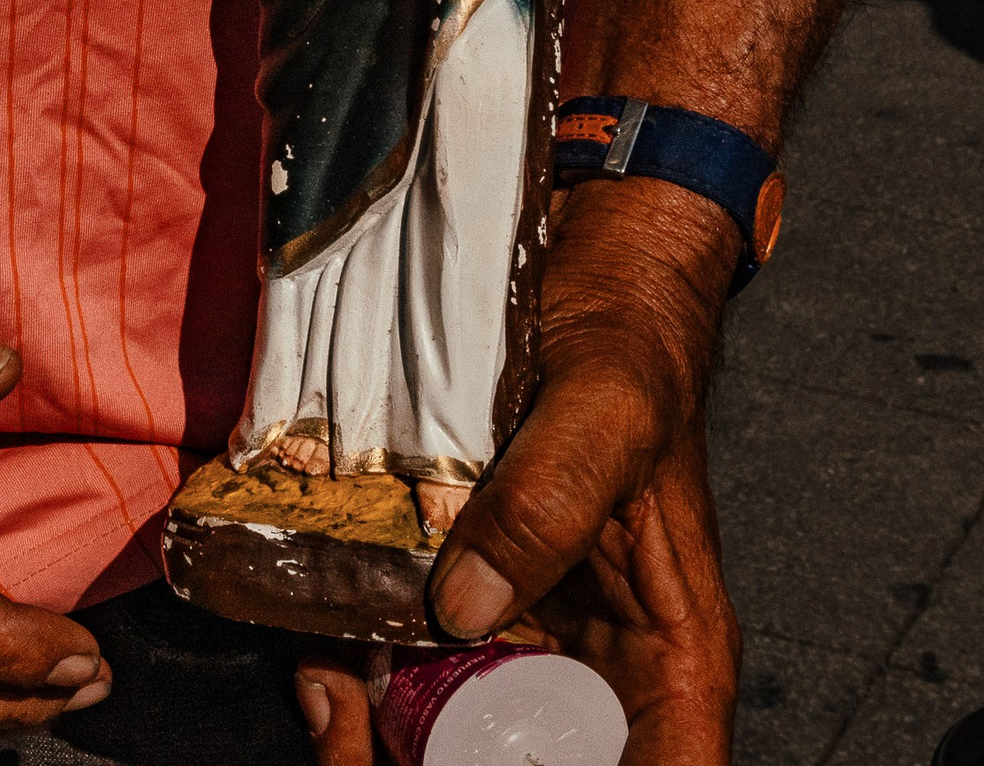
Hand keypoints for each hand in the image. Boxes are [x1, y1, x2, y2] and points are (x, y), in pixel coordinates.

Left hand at [293, 182, 741, 764]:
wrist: (575, 265)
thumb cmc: (628, 333)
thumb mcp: (605, 407)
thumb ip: (549, 500)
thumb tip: (467, 606)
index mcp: (668, 646)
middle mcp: (597, 658)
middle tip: (357, 738)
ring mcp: (523, 631)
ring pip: (459, 735)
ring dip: (386, 737)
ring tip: (328, 699)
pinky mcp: (457, 591)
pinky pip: (409, 665)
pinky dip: (359, 673)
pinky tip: (315, 652)